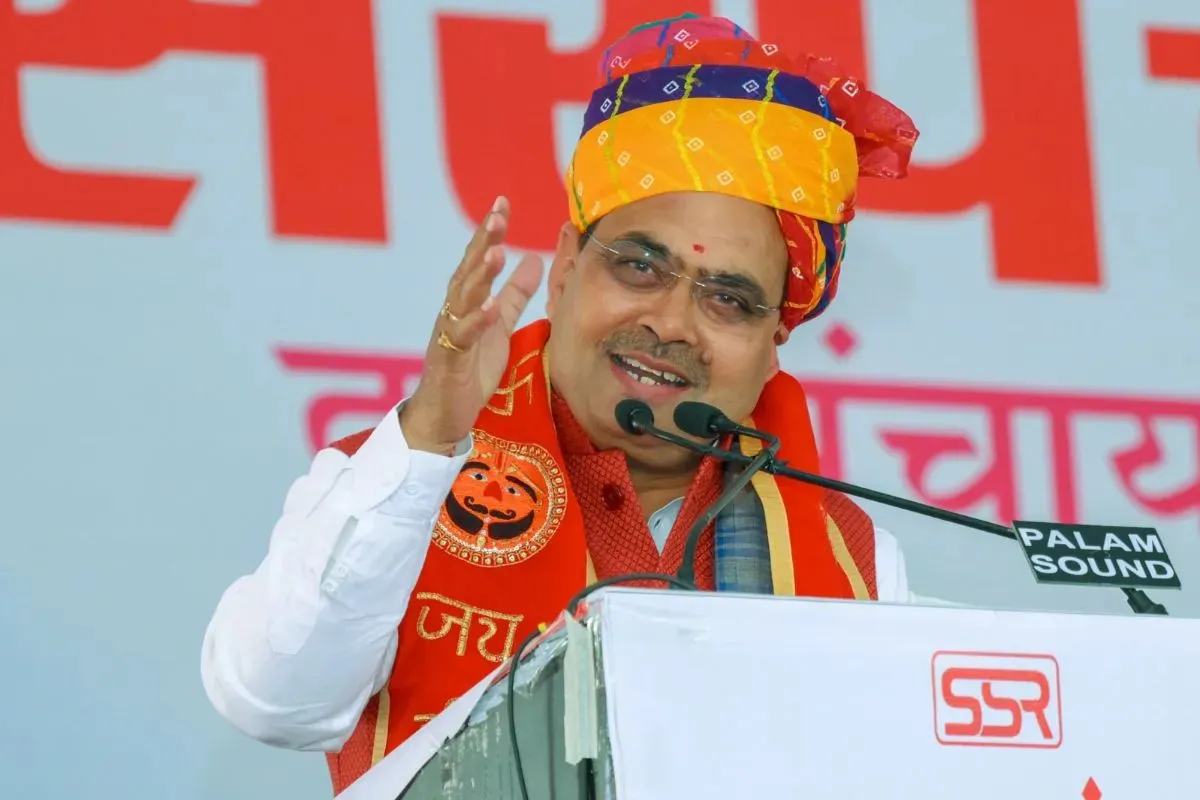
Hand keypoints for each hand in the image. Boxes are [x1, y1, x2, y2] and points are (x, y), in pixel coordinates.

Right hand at [401, 196, 544, 454]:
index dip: (489, 232)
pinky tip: (489, 307)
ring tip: (496, 252)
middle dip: (482, 242)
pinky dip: (475, 321)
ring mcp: (449, 334)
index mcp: (467, 302)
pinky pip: (462, 337)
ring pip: (462, 298)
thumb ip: (514, 295)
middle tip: (497, 215)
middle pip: (468, 270)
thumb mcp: (499, 327)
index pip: (478, 260)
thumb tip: (534, 259)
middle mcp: (454, 312)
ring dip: (479, 275)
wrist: (444, 415)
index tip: (502, 202)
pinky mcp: (449, 360)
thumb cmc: (470, 371)